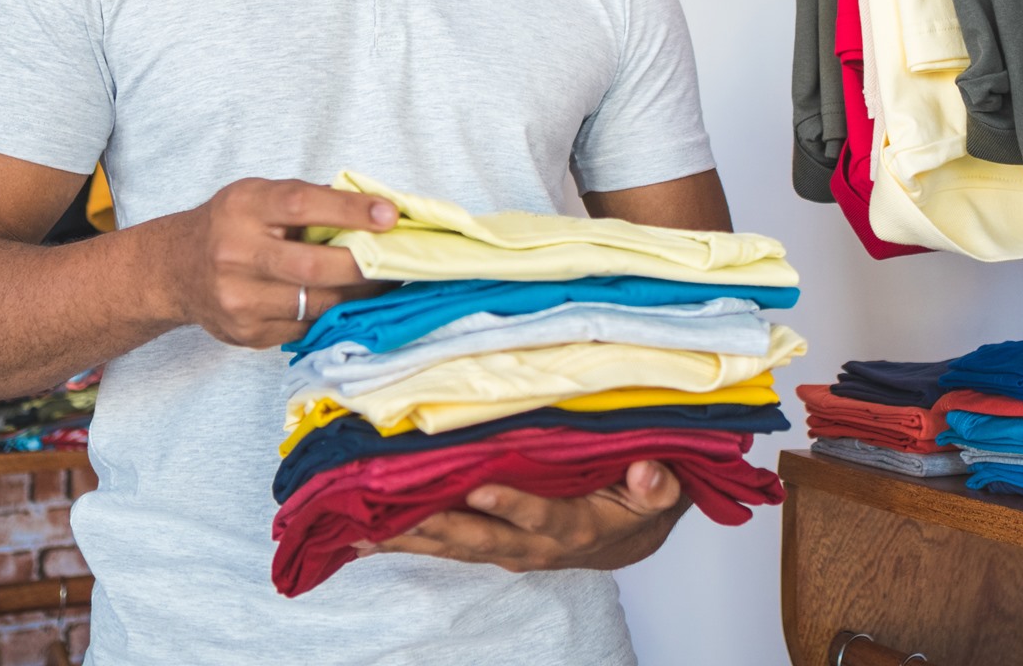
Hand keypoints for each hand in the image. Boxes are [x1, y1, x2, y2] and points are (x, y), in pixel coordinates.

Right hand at [167, 178, 395, 348]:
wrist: (173, 270)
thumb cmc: (228, 225)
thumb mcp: (258, 195)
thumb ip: (308, 200)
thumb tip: (372, 209)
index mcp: (243, 208)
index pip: (303, 205)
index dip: (350, 210)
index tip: (389, 215)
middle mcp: (236, 254)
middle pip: (314, 266)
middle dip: (364, 266)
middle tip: (399, 261)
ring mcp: (239, 299)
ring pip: (316, 303)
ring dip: (358, 295)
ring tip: (384, 283)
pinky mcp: (246, 333)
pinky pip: (305, 327)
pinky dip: (333, 314)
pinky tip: (350, 303)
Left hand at [367, 460, 688, 572]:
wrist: (627, 539)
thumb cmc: (638, 504)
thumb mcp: (659, 492)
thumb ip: (655, 486)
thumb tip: (646, 473)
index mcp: (576, 528)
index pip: (541, 517)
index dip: (512, 505)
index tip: (480, 489)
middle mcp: (534, 546)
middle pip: (481, 538)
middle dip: (437, 526)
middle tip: (396, 513)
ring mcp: (507, 549)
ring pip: (453, 546)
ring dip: (409, 539)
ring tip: (363, 529)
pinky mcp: (489, 546)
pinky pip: (444, 545)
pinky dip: (406, 541)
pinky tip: (366, 533)